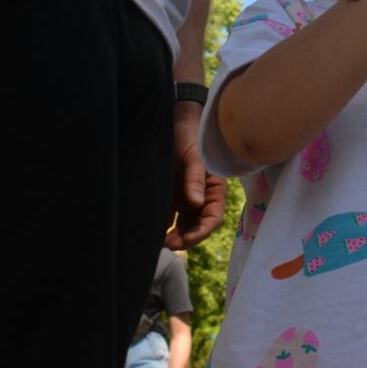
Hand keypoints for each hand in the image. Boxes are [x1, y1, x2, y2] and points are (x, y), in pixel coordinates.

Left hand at [166, 103, 224, 249]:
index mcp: (214, 190)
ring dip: (175, 236)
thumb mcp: (194, 156)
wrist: (173, 123)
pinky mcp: (172, 197)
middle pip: (197, 226)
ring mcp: (187, 198)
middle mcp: (202, 197)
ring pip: (184, 225)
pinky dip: (163, 226)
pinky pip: (169, 217)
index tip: (185, 239)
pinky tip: (152, 230)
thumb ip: (195, 179)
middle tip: (169, 244)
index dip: (200, 232)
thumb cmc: (189, 137)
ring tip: (161, 242)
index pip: (212, 218)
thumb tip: (197, 203)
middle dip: (186, 238)